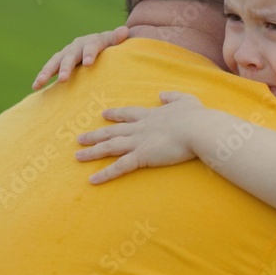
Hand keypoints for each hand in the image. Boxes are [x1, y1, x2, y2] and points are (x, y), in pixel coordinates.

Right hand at [32, 25, 129, 89]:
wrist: (101, 44)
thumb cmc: (111, 47)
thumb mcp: (115, 42)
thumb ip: (117, 38)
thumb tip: (124, 31)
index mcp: (93, 41)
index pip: (91, 46)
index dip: (90, 54)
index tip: (89, 63)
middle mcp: (77, 46)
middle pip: (71, 55)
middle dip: (66, 67)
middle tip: (64, 78)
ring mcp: (67, 54)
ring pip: (56, 62)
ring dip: (47, 72)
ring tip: (39, 83)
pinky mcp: (60, 62)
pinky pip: (50, 69)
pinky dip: (42, 76)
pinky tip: (35, 86)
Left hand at [75, 91, 204, 183]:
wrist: (198, 128)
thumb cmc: (196, 116)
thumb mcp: (185, 100)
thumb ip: (172, 96)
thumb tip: (162, 94)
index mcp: (150, 115)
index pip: (127, 114)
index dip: (115, 114)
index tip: (103, 114)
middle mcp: (139, 128)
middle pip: (112, 131)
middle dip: (95, 134)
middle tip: (80, 138)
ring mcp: (138, 142)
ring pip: (109, 147)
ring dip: (92, 152)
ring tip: (77, 155)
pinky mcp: (141, 156)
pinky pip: (119, 167)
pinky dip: (105, 174)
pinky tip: (92, 180)